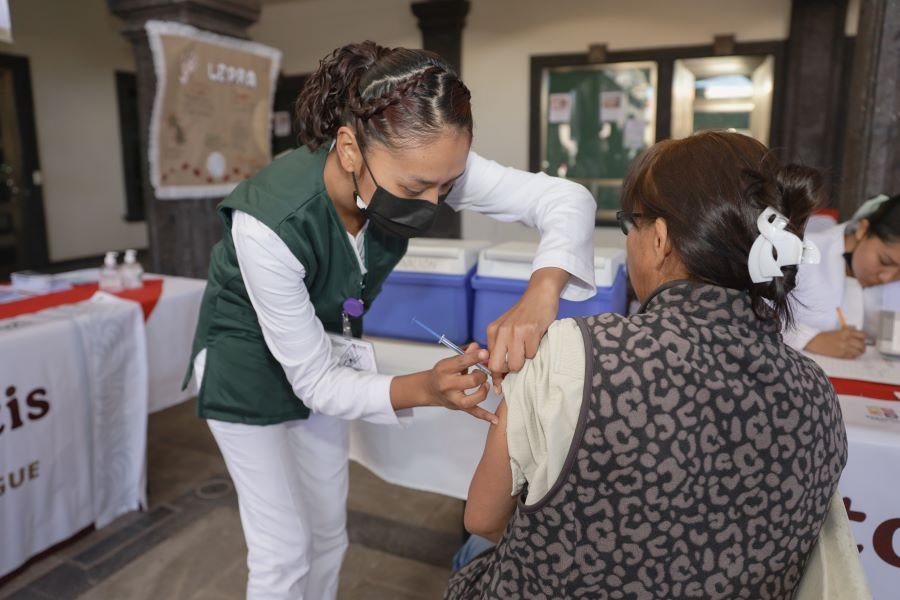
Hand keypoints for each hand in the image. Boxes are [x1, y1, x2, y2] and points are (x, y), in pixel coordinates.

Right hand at [425, 343, 495, 423]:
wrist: (429, 389)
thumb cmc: (441, 373)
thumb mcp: (449, 361)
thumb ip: (464, 354)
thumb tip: (477, 346)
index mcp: (444, 369)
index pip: (462, 362)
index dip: (475, 357)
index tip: (485, 353)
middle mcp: (448, 385)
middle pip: (471, 381)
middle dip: (482, 375)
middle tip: (482, 372)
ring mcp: (454, 398)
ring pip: (473, 399)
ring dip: (483, 391)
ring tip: (485, 385)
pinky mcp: (460, 407)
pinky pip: (474, 413)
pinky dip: (485, 416)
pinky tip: (495, 418)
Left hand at [486, 267, 567, 388]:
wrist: (540, 293)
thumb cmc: (524, 314)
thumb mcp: (507, 327)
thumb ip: (501, 346)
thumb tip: (499, 373)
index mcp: (493, 331)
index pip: (489, 361)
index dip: (496, 376)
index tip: (499, 387)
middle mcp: (501, 331)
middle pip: (498, 366)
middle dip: (509, 371)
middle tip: (518, 364)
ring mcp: (516, 331)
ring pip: (516, 363)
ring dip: (525, 361)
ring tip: (529, 348)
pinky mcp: (531, 330)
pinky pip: (532, 354)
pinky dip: (536, 351)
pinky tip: (536, 339)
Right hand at [805, 328, 865, 358]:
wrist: (816, 342)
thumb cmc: (825, 336)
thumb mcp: (838, 332)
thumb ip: (848, 334)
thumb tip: (857, 338)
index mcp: (846, 332)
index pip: (862, 335)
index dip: (863, 338)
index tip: (862, 340)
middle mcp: (847, 340)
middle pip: (862, 345)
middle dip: (862, 347)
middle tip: (861, 347)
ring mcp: (844, 348)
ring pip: (858, 352)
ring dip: (859, 352)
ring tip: (856, 351)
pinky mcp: (841, 354)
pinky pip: (852, 356)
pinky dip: (853, 355)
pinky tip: (849, 354)